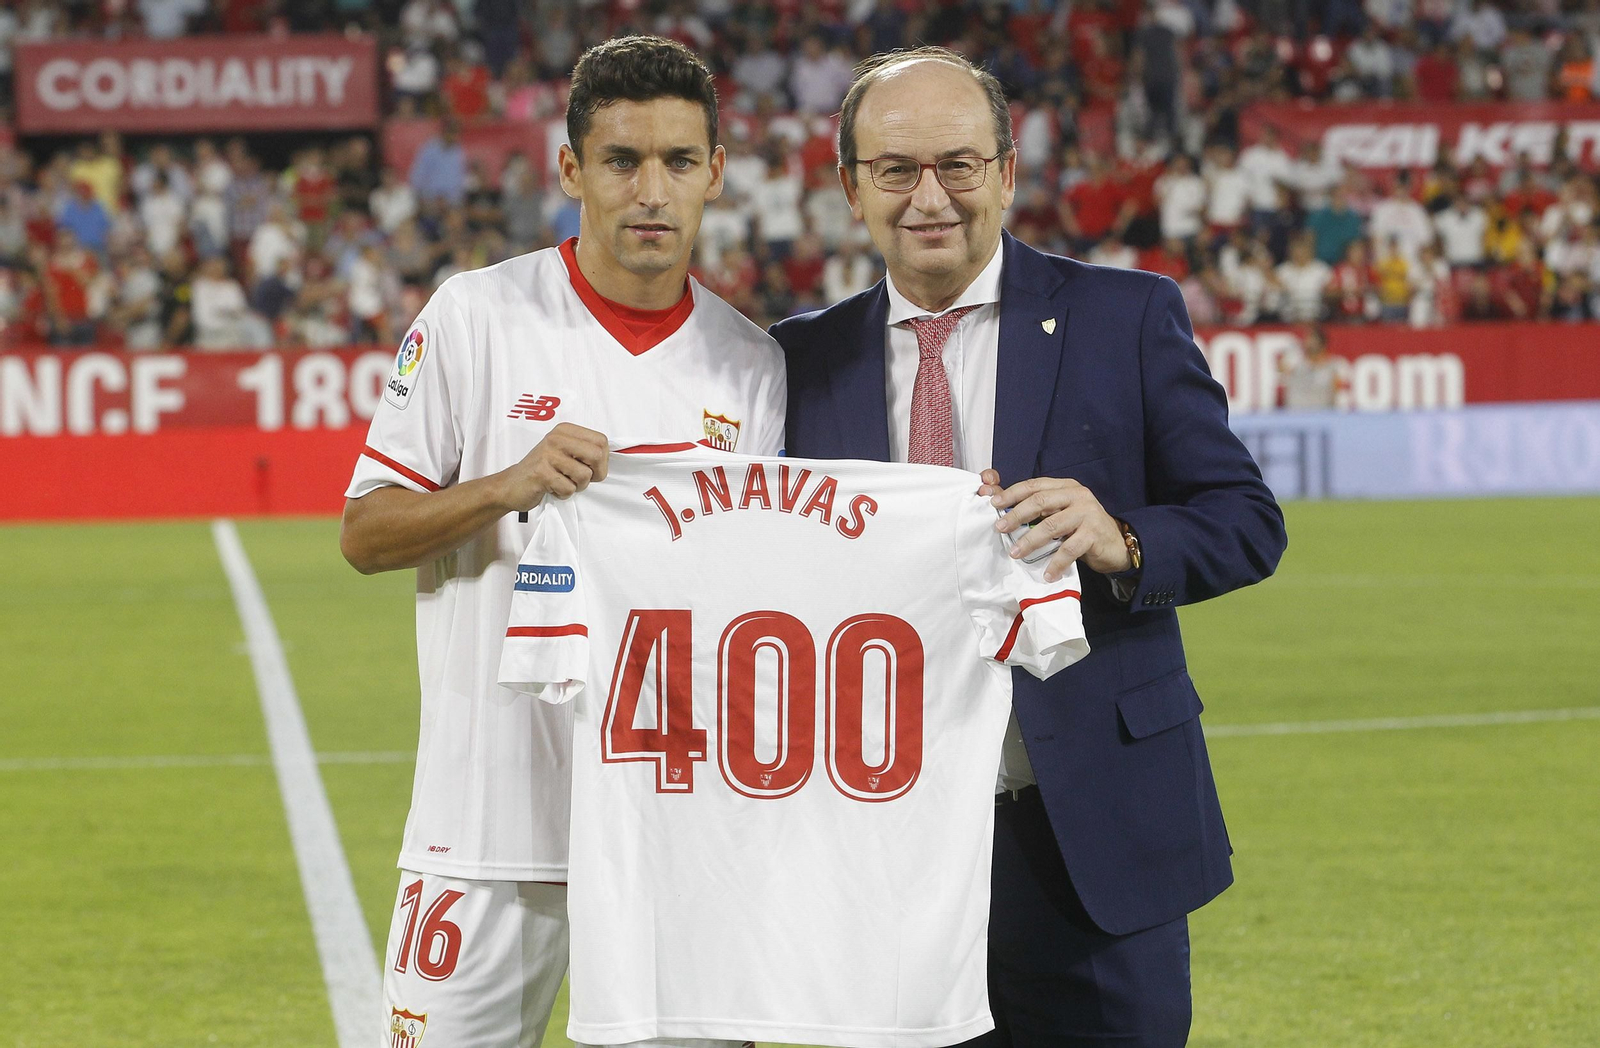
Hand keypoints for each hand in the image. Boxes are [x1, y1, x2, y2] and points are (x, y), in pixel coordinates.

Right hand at [498, 423, 608, 509]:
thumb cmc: (543, 471)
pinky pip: (568, 488)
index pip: (601, 441)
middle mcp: (556, 438)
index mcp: (565, 431)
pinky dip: (563, 494)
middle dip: (594, 475)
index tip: (590, 469)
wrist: (511, 485)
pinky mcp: (541, 472)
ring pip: (584, 475)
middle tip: (579, 480)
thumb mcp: (565, 454)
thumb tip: (610, 458)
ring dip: (576, 487)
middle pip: (597, 455)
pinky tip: (551, 488)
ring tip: (561, 482)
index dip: (602, 461)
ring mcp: (548, 454)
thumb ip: (586, 452)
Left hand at [980, 468, 1131, 581]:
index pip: (1035, 485)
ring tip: (1015, 553)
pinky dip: (1056, 563)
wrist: (1115, 544)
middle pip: (1040, 502)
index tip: (994, 504)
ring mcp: (1087, 513)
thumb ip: (1037, 509)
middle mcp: (1077, 495)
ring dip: (1030, 541)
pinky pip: (1069, 549)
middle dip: (1016, 515)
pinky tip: (1046, 574)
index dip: (1013, 493)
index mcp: (1065, 487)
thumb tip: (1000, 505)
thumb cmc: (1081, 528)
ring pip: (1051, 525)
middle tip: (1000, 529)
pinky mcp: (1094, 533)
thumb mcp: (1060, 513)